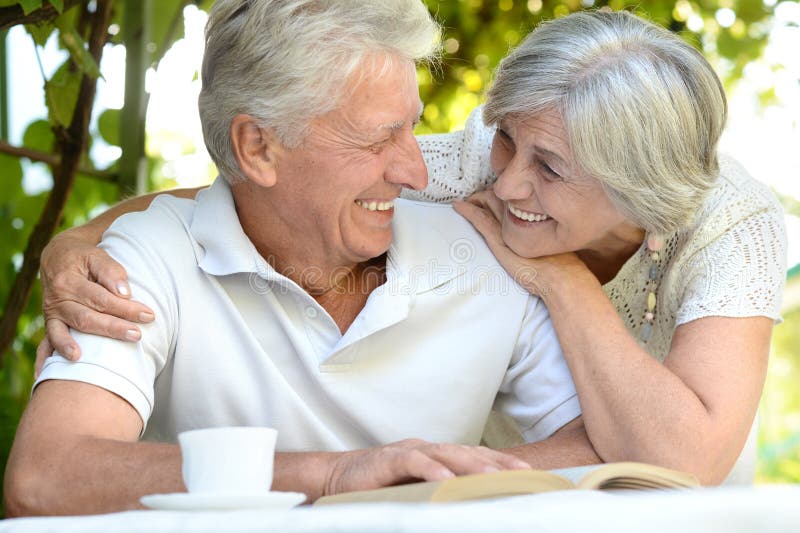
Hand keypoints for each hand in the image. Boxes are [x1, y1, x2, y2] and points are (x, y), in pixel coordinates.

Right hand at [36, 228, 153, 373]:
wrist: (58, 258)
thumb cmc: (84, 258)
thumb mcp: (97, 256)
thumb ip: (111, 271)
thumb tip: (124, 292)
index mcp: (69, 281)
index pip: (102, 298)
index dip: (126, 308)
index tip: (148, 315)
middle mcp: (57, 299)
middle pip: (87, 317)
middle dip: (113, 328)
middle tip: (137, 335)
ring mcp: (52, 314)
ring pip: (68, 331)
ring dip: (81, 345)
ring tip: (94, 358)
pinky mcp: (50, 324)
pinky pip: (45, 342)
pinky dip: (44, 357)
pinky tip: (42, 374)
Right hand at [323, 439, 529, 496]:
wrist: (337, 476)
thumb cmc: (379, 486)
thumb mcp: (415, 490)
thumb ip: (440, 492)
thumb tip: (471, 504)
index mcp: (436, 455)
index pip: (475, 456)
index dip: (501, 462)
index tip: (528, 473)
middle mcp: (427, 449)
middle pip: (468, 452)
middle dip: (496, 463)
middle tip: (522, 475)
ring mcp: (408, 450)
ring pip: (446, 454)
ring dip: (471, 466)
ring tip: (493, 478)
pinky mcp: (388, 459)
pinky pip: (413, 462)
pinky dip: (431, 469)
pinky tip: (446, 479)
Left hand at [453, 194, 590, 298]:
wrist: (560, 276)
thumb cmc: (559, 265)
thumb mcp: (548, 242)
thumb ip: (540, 232)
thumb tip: (533, 231)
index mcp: (535, 212)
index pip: (513, 195)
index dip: (501, 193)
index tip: (493, 196)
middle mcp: (522, 214)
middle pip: (499, 194)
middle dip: (485, 195)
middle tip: (475, 199)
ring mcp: (509, 225)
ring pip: (488, 202)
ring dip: (474, 201)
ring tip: (466, 203)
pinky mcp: (499, 238)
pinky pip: (480, 218)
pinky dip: (467, 211)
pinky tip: (458, 207)